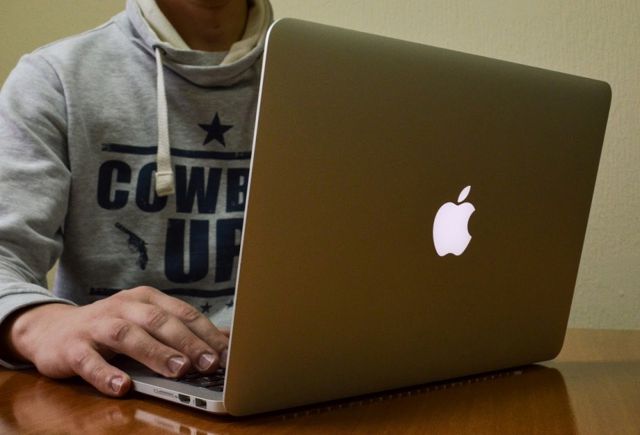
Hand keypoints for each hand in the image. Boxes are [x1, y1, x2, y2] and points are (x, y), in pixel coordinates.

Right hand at [5, 286, 228, 396]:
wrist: (52, 330)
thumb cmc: (112, 329)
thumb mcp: (147, 323)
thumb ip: (182, 331)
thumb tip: (227, 340)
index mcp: (146, 299)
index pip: (182, 314)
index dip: (206, 333)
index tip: (226, 353)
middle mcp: (124, 307)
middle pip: (159, 322)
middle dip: (187, 342)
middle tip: (208, 363)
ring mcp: (97, 326)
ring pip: (128, 336)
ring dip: (155, 353)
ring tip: (177, 371)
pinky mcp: (72, 347)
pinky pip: (89, 361)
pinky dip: (106, 374)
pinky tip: (122, 387)